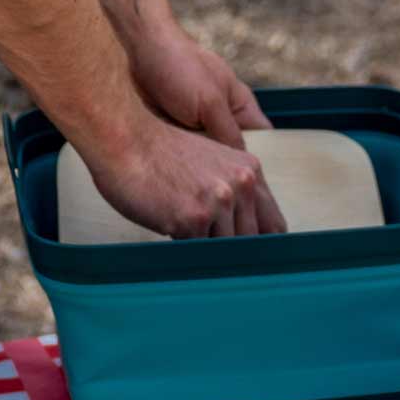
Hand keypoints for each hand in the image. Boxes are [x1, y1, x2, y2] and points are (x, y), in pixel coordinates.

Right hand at [89, 114, 283, 238]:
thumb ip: (234, 192)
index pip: (274, 225)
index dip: (263, 246)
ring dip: (204, 248)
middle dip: (231, 251)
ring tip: (182, 226)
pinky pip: (196, 251)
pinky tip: (168, 223)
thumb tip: (248, 236)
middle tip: (210, 248)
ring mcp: (219, 201)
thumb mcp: (211, 163)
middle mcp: (241, 184)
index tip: (254, 260)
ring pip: (224, 250)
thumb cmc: (160, 154)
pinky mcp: (194, 218)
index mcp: (249, 170)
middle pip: (250, 243)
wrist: (125, 140)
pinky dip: (182, 247)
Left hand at [130, 29, 285, 232]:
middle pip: (239, 170)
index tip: (272, 212)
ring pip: (212, 175)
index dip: (266, 182)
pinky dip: (190, 189)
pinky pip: (187, 172)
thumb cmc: (178, 66)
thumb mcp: (210, 101)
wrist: (136, 50)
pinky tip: (191, 209)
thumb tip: (243, 174)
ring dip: (214, 196)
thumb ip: (228, 135)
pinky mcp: (174, 143)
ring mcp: (198, 135)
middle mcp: (223, 126)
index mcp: (241, 112)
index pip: (264, 152)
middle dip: (241, 197)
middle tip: (247, 229)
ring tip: (221, 227)